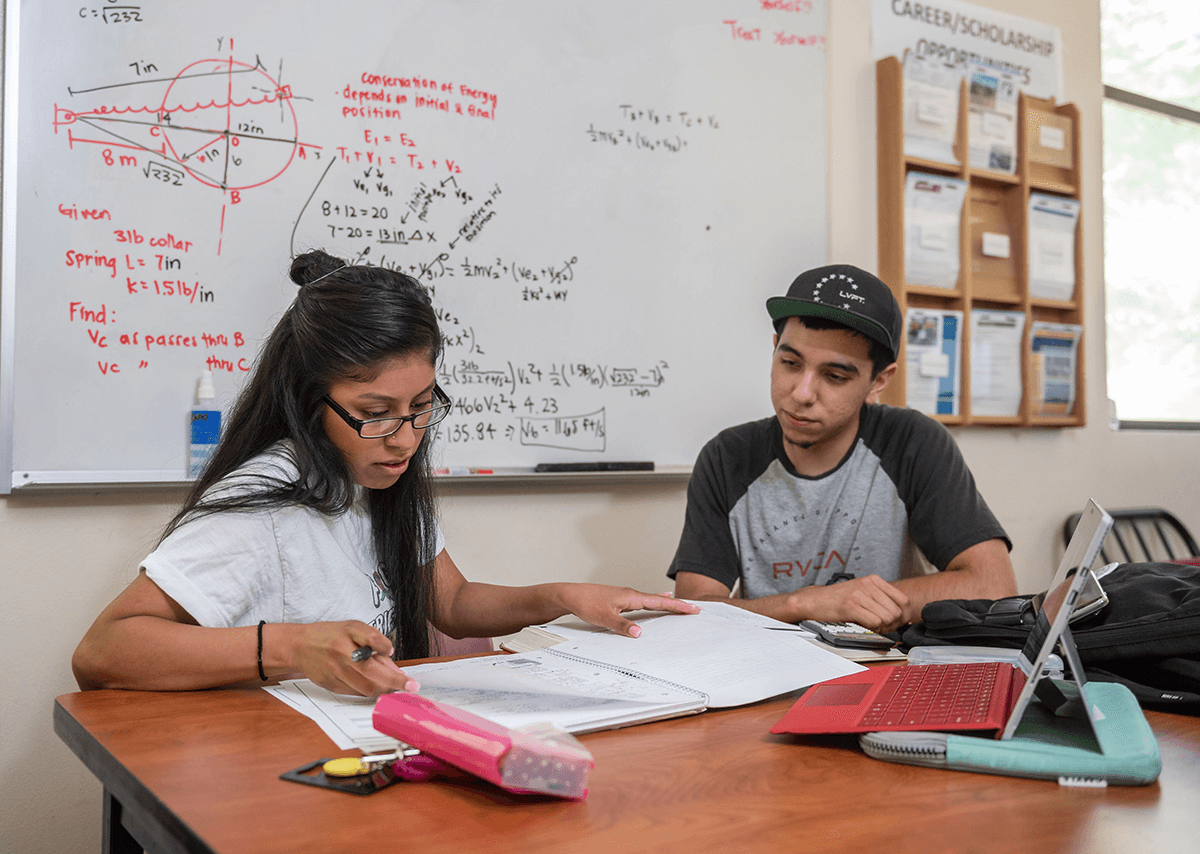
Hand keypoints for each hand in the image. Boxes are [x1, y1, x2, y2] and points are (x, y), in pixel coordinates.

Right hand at [285, 620, 419, 696]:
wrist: (299, 646)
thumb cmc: (329, 635)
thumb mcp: (354, 628)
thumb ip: (375, 642)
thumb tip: (394, 665)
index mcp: (347, 637)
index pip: (374, 643)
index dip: (389, 656)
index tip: (407, 674)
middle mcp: (340, 655)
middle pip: (372, 675)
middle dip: (394, 684)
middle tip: (410, 687)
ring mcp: (335, 673)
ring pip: (365, 688)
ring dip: (384, 690)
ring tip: (397, 687)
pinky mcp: (331, 686)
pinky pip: (356, 693)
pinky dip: (370, 692)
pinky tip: (379, 688)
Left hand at [553, 584, 701, 637]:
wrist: (571, 595)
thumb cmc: (586, 603)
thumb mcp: (604, 617)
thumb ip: (622, 625)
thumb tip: (639, 633)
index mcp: (631, 597)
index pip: (659, 602)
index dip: (677, 606)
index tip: (692, 608)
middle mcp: (631, 595)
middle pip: (660, 600)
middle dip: (677, 605)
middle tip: (695, 609)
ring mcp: (626, 596)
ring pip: (652, 600)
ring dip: (667, 604)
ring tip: (682, 606)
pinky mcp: (621, 600)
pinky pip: (643, 602)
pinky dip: (655, 603)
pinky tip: (657, 602)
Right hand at [790, 575, 908, 631]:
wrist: (814, 601)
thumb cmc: (838, 600)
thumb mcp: (863, 593)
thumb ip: (882, 601)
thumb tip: (905, 618)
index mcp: (874, 580)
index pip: (904, 600)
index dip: (903, 616)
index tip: (895, 623)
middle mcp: (868, 584)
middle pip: (897, 612)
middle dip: (892, 625)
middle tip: (880, 628)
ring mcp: (859, 594)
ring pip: (887, 618)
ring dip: (881, 628)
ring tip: (870, 627)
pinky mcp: (850, 605)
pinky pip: (875, 622)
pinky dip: (872, 629)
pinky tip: (863, 627)